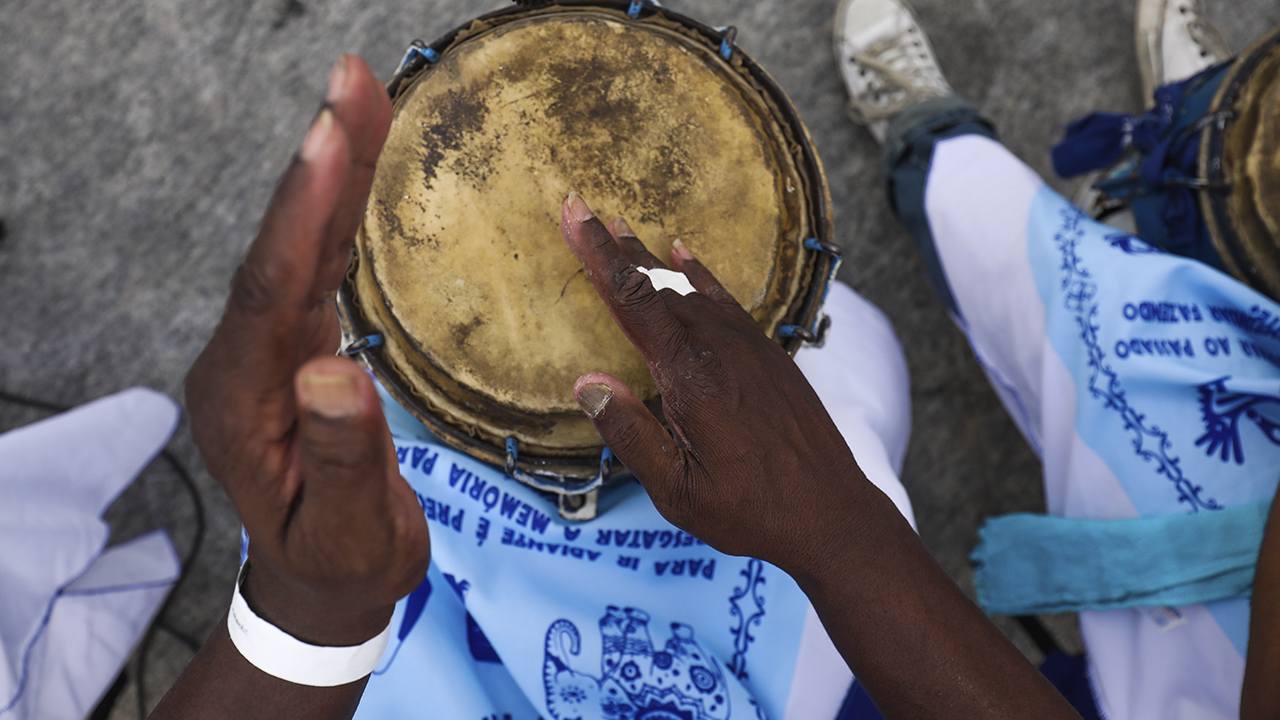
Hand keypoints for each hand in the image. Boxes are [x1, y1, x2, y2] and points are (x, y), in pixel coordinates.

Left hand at [185, 56, 428, 646]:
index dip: (302, 213)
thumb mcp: (346, 529)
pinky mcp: (294, 346)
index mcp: (243, 403)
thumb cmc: (341, 565)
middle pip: (282, 248)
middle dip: (318, 163)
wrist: (321, 587)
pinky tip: (357, 165)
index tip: (329, 137)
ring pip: (299, 246)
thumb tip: (332, 372)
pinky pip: (315, 264)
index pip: (271, 292)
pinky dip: (339, 209)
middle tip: (350, 79)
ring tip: (362, 94)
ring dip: (332, 170)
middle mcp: (244, 364)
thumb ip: (339, 455)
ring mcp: (266, 352)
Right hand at [559, 193, 871, 577]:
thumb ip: (631, 434)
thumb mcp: (678, 490)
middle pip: (657, 284)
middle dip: (615, 248)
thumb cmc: (752, 510)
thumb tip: (588, 383)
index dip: (599, 254)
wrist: (832, 514)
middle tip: (582, 208)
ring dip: (652, 261)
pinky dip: (700, 274)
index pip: (634, 299)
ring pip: (691, 290)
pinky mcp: (769, 356)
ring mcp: (749, 348)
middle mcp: (720, 350)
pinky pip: (725, 301)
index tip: (576, 213)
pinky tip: (685, 256)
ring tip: (623, 231)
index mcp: (691, 377)